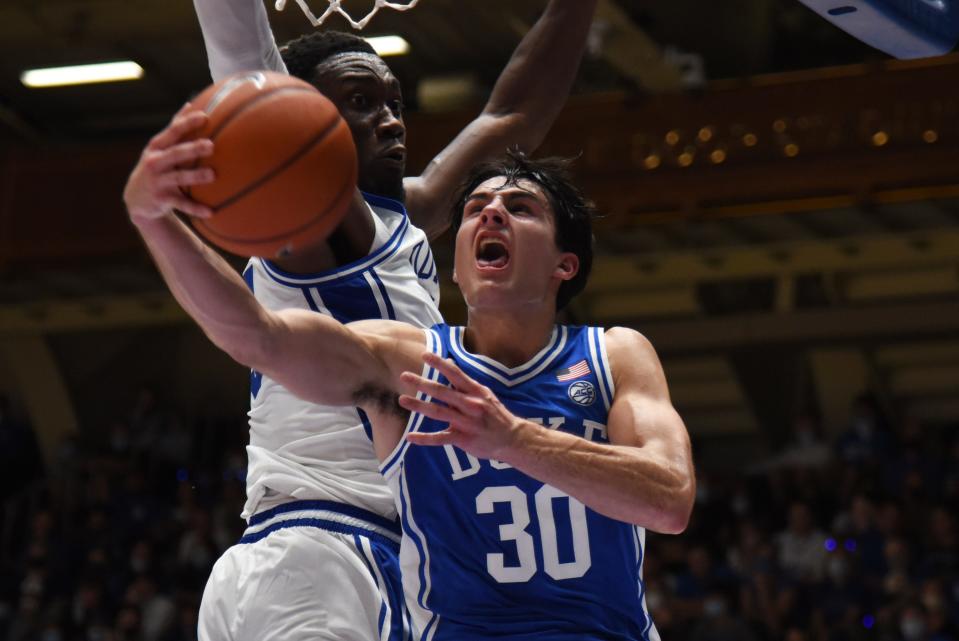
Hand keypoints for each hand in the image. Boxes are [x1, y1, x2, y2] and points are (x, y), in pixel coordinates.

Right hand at [123, 103, 215, 223]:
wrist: (136, 198)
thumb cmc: (156, 166)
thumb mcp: (160, 147)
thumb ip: (175, 128)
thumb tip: (191, 104)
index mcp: (157, 147)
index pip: (173, 132)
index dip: (187, 124)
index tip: (205, 117)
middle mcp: (155, 162)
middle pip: (175, 153)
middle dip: (192, 149)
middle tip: (211, 146)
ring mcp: (158, 181)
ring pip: (178, 178)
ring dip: (194, 177)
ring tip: (212, 175)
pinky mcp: (161, 200)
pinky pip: (181, 204)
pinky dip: (195, 208)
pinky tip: (210, 211)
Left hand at [399, 352, 525, 460]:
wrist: (512, 439)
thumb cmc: (495, 414)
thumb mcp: (483, 394)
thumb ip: (464, 381)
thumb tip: (449, 363)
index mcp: (475, 391)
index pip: (455, 373)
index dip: (439, 363)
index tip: (424, 355)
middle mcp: (470, 405)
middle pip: (442, 392)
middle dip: (422, 383)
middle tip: (404, 376)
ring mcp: (466, 422)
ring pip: (439, 412)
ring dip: (419, 406)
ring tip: (402, 400)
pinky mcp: (463, 439)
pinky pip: (441, 438)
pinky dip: (425, 438)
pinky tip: (410, 437)